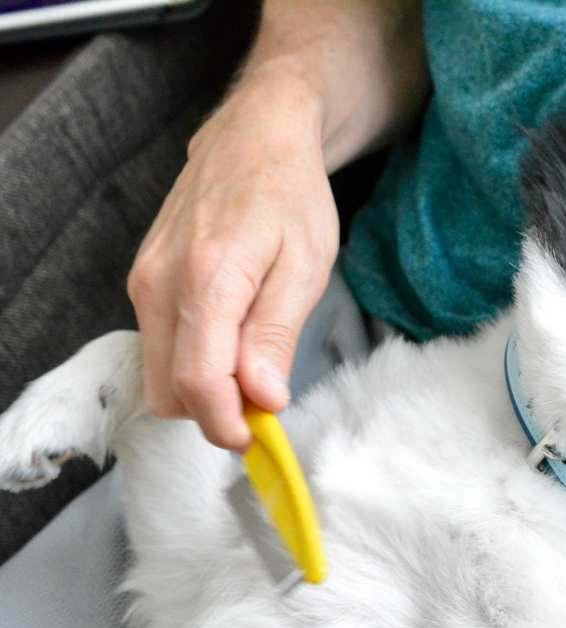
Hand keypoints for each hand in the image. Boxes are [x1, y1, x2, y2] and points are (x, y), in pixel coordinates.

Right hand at [127, 70, 338, 448]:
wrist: (254, 136)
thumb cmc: (290, 196)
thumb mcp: (305, 266)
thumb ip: (276, 335)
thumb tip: (262, 397)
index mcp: (206, 281)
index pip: (198, 383)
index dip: (228, 424)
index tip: (261, 436)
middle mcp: (159, 285)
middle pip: (169, 390)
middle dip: (215, 412)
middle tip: (266, 400)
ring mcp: (144, 282)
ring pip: (158, 374)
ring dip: (203, 390)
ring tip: (255, 365)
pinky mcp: (143, 281)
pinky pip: (159, 346)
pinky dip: (193, 362)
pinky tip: (234, 342)